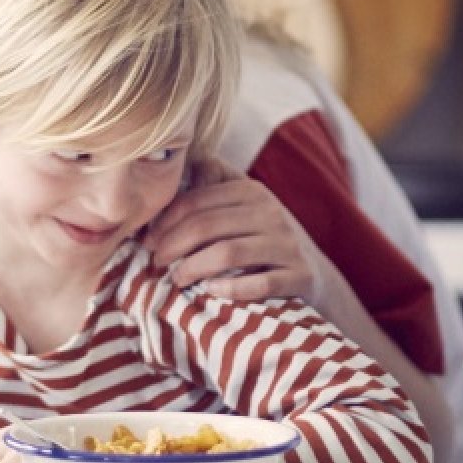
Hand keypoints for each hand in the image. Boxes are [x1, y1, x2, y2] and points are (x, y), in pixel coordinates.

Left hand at [143, 159, 320, 300]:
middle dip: (173, 244)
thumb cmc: (262, 239)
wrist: (315, 274)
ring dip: (194, 267)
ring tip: (177, 279)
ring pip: (229, 253)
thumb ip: (212, 182)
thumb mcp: (243, 205)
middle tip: (157, 260)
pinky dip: (231, 288)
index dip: (165, 221)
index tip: (148, 240)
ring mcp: (287, 246)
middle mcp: (271, 214)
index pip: (197, 201)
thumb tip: (174, 172)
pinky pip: (261, 283)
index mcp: (252, 192)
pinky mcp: (300, 276)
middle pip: (207, 226)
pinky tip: (211, 291)